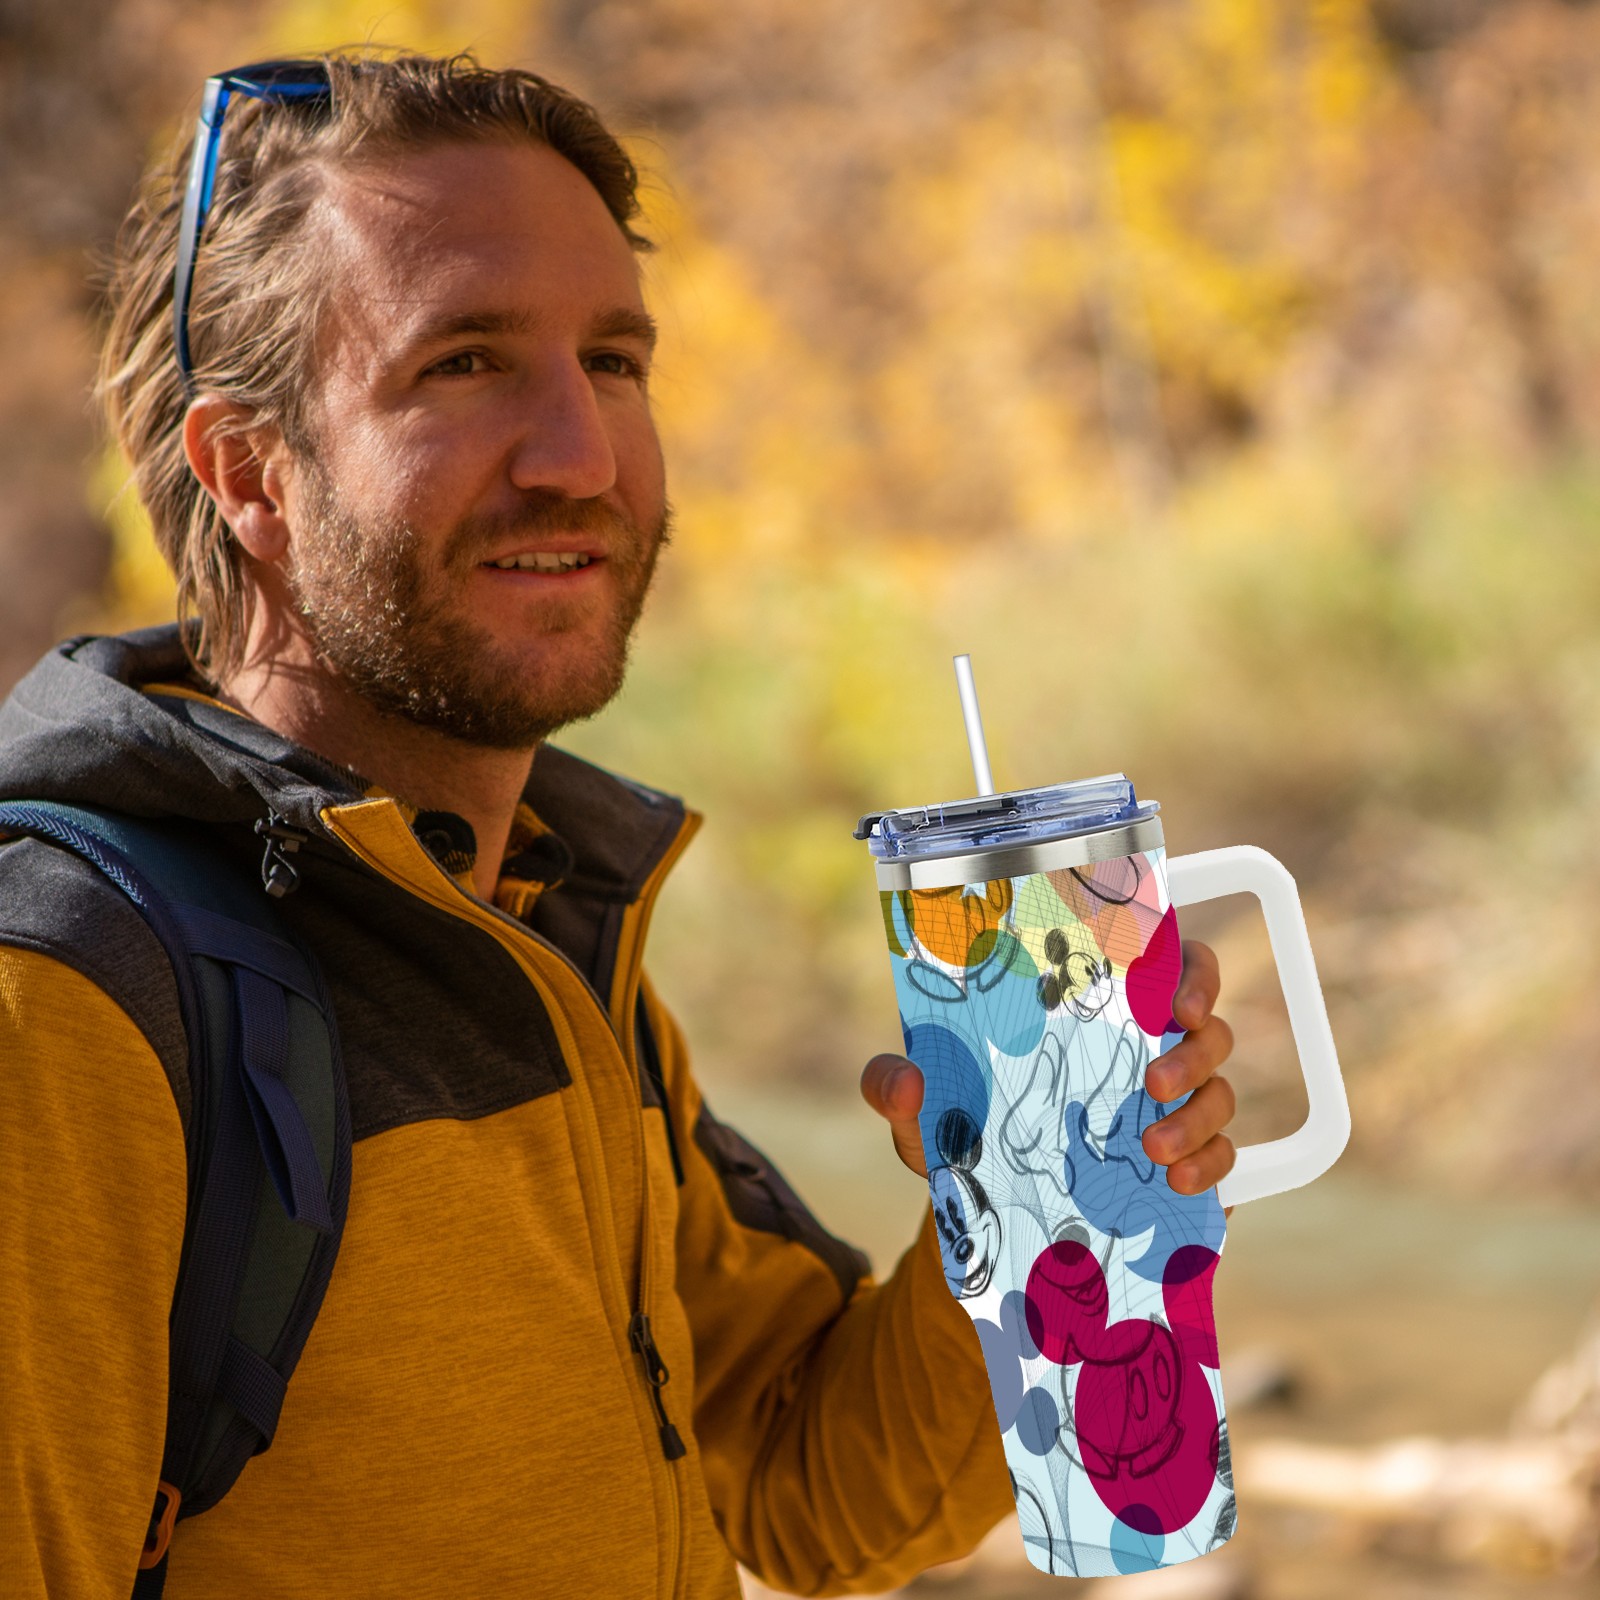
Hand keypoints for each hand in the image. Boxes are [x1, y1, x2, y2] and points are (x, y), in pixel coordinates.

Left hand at [860, 938, 1236, 1201]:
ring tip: (1152, 1148)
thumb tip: (904, 1082)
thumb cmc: (958, 1131)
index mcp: (1094, 1010)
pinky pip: (1227, 1155)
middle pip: (1209, 1026)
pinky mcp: (1185, 1161)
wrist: (982, 1209)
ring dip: (1199, 1115)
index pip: (1168, 964)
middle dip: (1195, 1051)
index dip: (1190, 971)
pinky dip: (1211, 1164)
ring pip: (1221, 1091)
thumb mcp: (921, 1112)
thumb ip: (895, 1089)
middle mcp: (1145, 1047)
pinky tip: (1176, 1181)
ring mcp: (1172, 1105)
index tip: (1176, 1000)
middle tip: (1153, 1083)